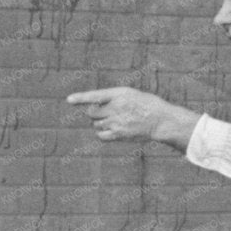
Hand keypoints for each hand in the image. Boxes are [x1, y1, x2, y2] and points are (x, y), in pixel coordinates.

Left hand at [66, 86, 199, 146]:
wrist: (162, 121)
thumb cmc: (147, 105)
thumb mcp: (131, 94)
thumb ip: (112, 98)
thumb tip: (94, 105)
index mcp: (119, 94)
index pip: (96, 96)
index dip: (81, 98)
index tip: (69, 100)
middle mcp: (116, 108)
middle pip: (92, 112)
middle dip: (94, 112)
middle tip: (106, 112)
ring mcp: (117, 122)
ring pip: (96, 124)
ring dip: (100, 123)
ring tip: (114, 120)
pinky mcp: (119, 135)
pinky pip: (100, 135)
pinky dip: (102, 133)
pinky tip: (111, 130)